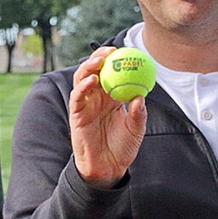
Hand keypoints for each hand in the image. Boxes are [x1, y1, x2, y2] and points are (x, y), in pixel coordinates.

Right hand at [69, 47, 147, 188]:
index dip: (116, 61)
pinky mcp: (76, 115)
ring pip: (82, 79)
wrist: (108, 168)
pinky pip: (77, 97)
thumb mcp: (136, 129)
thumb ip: (138, 113)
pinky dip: (83, 86)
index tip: (126, 51)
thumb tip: (141, 96)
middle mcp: (97, 98)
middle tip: (111, 50)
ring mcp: (85, 105)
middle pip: (94, 71)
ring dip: (89, 67)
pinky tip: (92, 80)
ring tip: (99, 60)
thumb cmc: (123, 147)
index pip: (112, 73)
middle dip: (100, 57)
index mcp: (112, 97)